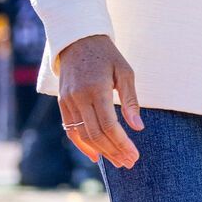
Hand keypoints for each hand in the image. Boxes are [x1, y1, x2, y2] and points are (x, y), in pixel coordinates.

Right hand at [55, 34, 143, 167]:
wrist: (78, 39)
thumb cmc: (107, 55)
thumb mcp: (125, 72)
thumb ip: (131, 100)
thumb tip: (138, 127)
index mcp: (97, 89)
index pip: (109, 126)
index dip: (122, 143)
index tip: (135, 155)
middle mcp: (79, 97)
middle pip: (96, 134)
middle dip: (114, 151)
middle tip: (129, 162)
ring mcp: (68, 101)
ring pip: (83, 135)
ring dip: (101, 151)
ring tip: (117, 161)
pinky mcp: (62, 102)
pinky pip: (70, 129)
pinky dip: (82, 144)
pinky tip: (95, 155)